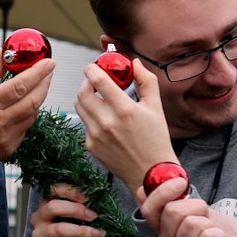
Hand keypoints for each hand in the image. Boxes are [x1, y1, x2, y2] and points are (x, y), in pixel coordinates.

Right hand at [0, 45, 54, 171]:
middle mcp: (0, 122)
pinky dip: (29, 114)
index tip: (49, 62)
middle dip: (45, 83)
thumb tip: (1, 53)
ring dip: (39, 98)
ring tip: (38, 85)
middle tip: (49, 71)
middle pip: (34, 100)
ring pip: (33, 114)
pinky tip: (24, 106)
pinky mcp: (9, 148)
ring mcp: (6, 138)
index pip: (21, 85)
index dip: (39, 72)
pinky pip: (26, 128)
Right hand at [29, 182, 102, 236]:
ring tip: (98, 235)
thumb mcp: (76, 220)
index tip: (87, 198)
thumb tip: (101, 201)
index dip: (70, 191)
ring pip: (58, 229)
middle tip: (94, 217)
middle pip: (53, 207)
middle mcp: (39, 217)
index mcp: (47, 204)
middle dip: (76, 210)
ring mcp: (38, 235)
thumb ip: (82, 210)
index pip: (53, 190)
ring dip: (81, 231)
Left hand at [74, 57, 173, 191]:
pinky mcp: (91, 146)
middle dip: (86, 83)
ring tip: (99, 99)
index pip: (98, 81)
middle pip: (82, 93)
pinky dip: (91, 117)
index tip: (93, 66)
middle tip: (95, 82)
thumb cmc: (156, 140)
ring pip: (80, 107)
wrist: (150, 172)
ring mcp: (96, 135)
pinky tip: (105, 121)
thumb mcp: (156, 107)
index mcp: (124, 109)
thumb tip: (134, 63)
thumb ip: (146, 81)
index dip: (92, 69)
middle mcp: (107, 122)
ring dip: (86, 98)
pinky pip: (85, 124)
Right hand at [149, 188, 236, 236]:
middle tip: (207, 217)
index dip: (162, 192)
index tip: (181, 182)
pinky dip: (220, 235)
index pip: (149, 209)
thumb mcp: (196, 211)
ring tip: (214, 234)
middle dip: (196, 206)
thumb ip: (175, 201)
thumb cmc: (219, 233)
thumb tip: (143, 189)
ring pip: (193, 224)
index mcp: (163, 232)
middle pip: (173, 212)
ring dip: (210, 224)